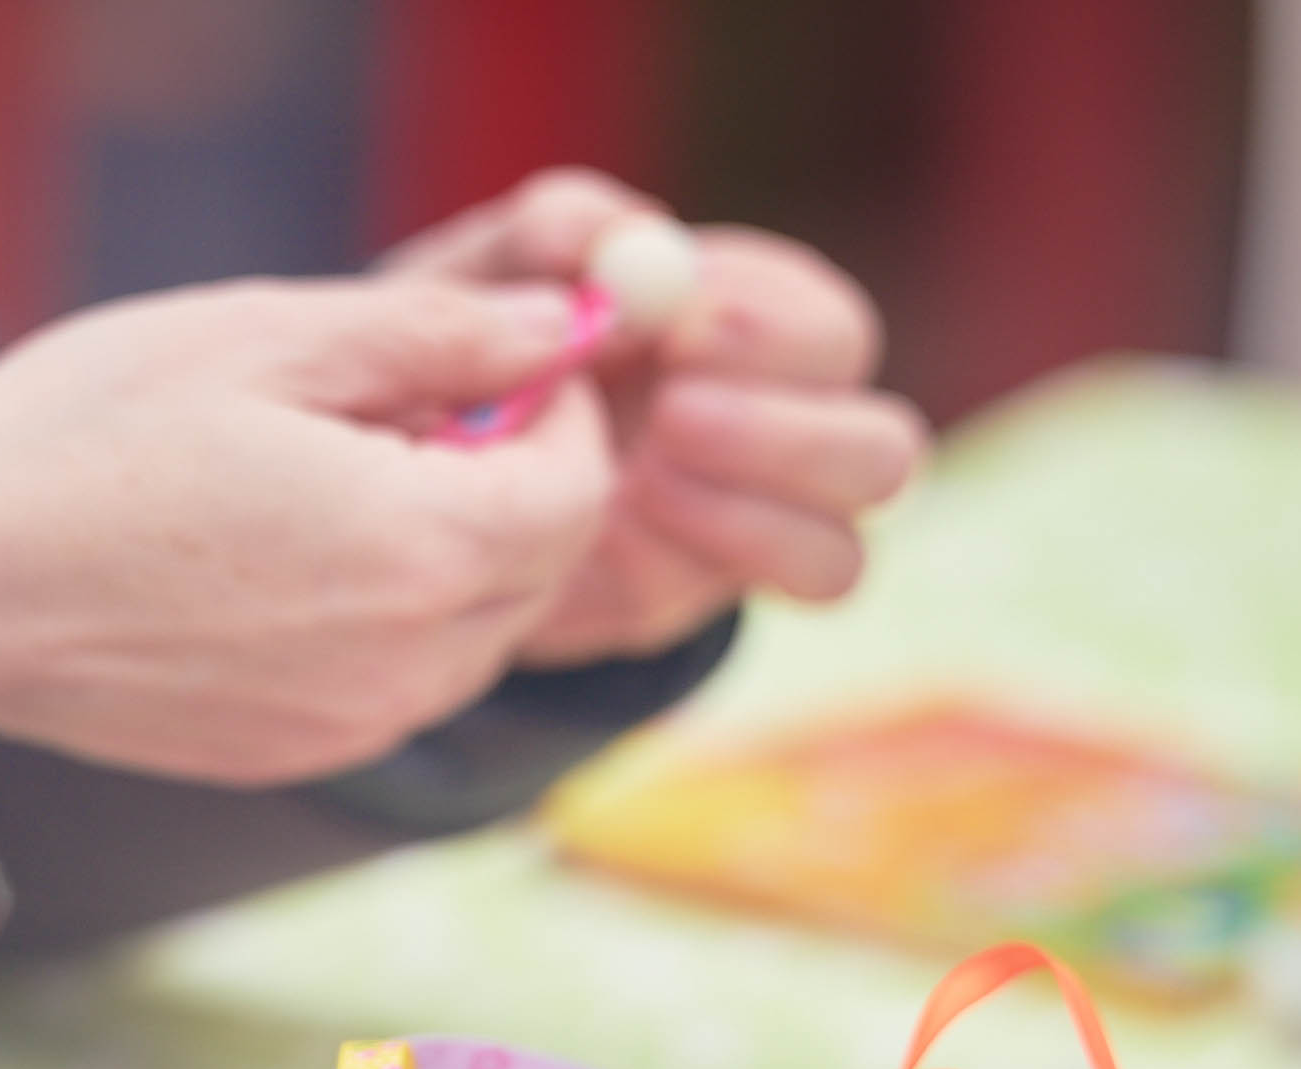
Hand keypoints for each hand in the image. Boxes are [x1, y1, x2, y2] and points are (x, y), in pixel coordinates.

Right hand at [0, 276, 610, 785]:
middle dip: (518, 481)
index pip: (577, 490)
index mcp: (418, 549)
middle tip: (417, 405)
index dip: (563, 411)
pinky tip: (291, 555)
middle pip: (545, 570)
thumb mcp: (266, 338)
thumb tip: (558, 329)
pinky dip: (393, 616)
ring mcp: (356, 724)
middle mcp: (410, 663)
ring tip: (339, 476)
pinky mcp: (299, 753)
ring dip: (458, 552)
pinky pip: (403, 682)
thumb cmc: (85, 441)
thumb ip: (437, 335)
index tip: (509, 359)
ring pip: (481, 633)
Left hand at [384, 169, 927, 664]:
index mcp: (761, 330)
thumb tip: (611, 233)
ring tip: (640, 479)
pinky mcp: (703, 591)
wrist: (420, 461)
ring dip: (752, 515)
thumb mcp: (492, 274)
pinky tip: (616, 529)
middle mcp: (791, 433)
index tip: (680, 325)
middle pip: (881, 451)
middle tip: (672, 411)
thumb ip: (547, 236)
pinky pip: (767, 602)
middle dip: (784, 434)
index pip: (830, 332)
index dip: (772, 331)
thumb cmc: (478, 336)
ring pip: (842, 548)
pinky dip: (707, 563)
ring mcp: (760, 529)